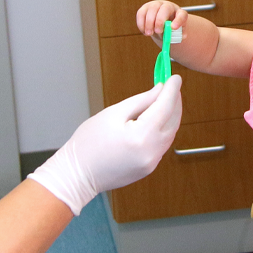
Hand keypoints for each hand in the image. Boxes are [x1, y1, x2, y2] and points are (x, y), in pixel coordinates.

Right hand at [29, 75, 182, 214]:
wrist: (78, 174)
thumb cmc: (88, 143)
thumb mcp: (113, 113)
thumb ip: (141, 101)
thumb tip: (159, 91)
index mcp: (141, 136)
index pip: (165, 108)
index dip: (171, 91)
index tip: (174, 78)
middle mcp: (151, 152)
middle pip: (172, 122)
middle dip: (174, 102)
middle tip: (171, 86)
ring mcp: (151, 163)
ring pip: (169, 134)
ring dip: (170, 116)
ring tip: (163, 101)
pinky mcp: (148, 168)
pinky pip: (162, 145)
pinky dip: (162, 130)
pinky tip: (155, 120)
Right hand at [136, 0, 186, 39]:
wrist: (161, 25)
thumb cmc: (169, 30)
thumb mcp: (175, 34)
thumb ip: (177, 36)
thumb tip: (174, 37)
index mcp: (179, 13)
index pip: (181, 15)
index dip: (178, 21)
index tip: (173, 28)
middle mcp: (168, 6)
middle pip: (165, 8)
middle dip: (160, 20)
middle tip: (158, 31)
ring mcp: (156, 5)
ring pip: (152, 9)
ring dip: (149, 23)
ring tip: (149, 34)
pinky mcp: (145, 8)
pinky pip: (141, 13)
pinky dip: (141, 23)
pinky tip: (144, 31)